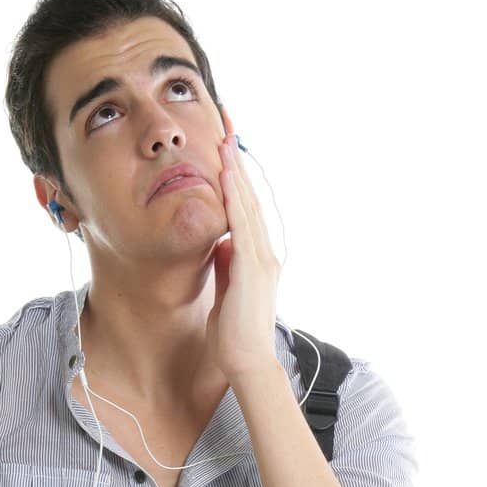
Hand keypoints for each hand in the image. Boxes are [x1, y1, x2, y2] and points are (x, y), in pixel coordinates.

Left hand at [203, 104, 282, 382]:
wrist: (247, 361)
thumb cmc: (234, 332)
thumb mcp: (226, 288)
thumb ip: (226, 263)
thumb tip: (221, 243)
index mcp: (257, 257)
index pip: (245, 207)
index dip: (236, 176)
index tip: (224, 146)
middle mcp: (265, 252)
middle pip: (250, 197)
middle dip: (237, 160)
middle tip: (227, 125)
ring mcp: (262, 259)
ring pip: (248, 205)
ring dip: (236, 171)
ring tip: (225, 139)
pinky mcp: (253, 268)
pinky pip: (243, 225)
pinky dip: (236, 198)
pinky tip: (227, 176)